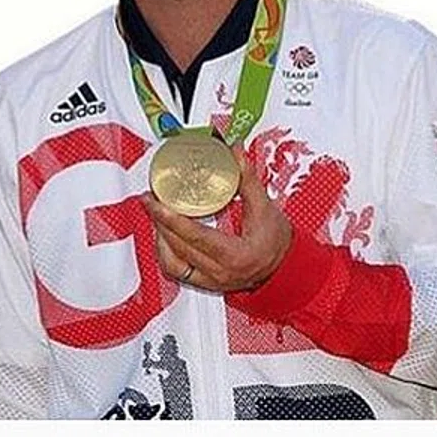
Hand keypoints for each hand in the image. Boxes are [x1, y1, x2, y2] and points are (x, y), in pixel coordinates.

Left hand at [143, 151, 293, 292]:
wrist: (286, 266)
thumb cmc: (278, 244)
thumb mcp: (265, 209)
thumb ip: (248, 180)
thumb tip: (235, 154)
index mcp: (235, 256)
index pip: (196, 236)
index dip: (172, 218)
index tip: (156, 202)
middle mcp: (220, 272)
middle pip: (178, 247)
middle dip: (160, 221)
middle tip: (151, 199)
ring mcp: (210, 280)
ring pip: (172, 262)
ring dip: (160, 238)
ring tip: (156, 215)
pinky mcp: (205, 282)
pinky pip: (176, 270)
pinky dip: (166, 252)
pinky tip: (163, 236)